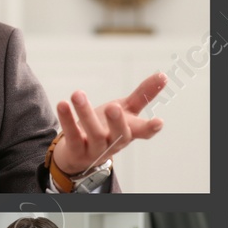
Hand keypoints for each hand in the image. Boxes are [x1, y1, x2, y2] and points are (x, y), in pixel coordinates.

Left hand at [51, 73, 166, 174]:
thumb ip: (144, 94)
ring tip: (77, 94)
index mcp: (129, 131)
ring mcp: (96, 150)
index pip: (144, 132)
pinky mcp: (77, 151)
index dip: (151, 128)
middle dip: (117, 121)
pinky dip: (67, 121)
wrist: (80, 152)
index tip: (158, 122)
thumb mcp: (126, 109)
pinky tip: (63, 104)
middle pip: (119, 135)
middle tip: (113, 106)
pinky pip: (73, 136)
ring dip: (85, 114)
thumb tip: (164, 75)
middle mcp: (115, 142)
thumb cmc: (108, 126)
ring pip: (94, 134)